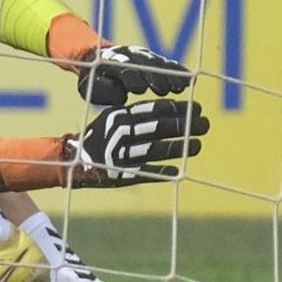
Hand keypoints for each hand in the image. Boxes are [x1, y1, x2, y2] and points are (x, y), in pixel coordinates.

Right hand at [70, 98, 209, 186]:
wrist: (76, 160)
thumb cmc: (102, 137)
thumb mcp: (115, 119)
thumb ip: (138, 115)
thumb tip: (172, 109)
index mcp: (119, 116)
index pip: (152, 109)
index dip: (177, 108)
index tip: (196, 107)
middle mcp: (120, 133)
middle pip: (157, 127)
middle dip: (184, 125)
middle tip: (205, 123)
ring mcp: (120, 154)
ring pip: (154, 149)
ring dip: (178, 146)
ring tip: (198, 144)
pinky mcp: (120, 174)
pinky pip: (144, 172)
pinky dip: (161, 172)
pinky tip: (177, 172)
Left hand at [77, 43, 190, 108]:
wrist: (98, 62)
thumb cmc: (95, 80)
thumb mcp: (91, 86)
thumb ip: (103, 88)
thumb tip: (120, 94)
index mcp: (110, 60)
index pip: (122, 66)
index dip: (132, 76)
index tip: (140, 90)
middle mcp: (129, 53)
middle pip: (144, 63)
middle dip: (154, 75)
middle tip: (164, 90)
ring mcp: (143, 55)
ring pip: (158, 63)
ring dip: (169, 75)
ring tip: (180, 88)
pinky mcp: (155, 60)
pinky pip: (169, 64)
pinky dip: (179, 72)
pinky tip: (190, 81)